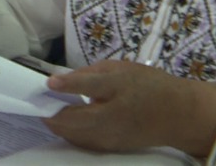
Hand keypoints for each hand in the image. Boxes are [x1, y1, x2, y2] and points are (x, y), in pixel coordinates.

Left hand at [43, 60, 215, 157]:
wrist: (179, 116)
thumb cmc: (150, 86)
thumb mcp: (121, 69)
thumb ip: (91, 73)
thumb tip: (62, 79)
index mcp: (118, 91)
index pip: (89, 87)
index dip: (67, 84)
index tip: (48, 82)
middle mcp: (113, 118)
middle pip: (72, 121)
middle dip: (49, 111)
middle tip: (36, 99)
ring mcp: (111, 137)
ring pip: (73, 135)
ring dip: (56, 124)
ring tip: (45, 109)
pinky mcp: (110, 147)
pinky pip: (81, 142)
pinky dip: (68, 132)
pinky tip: (63, 121)